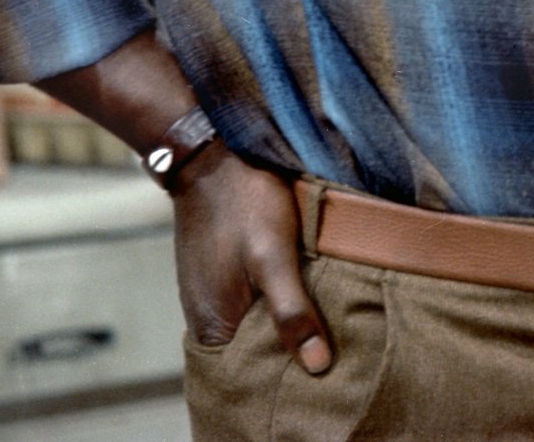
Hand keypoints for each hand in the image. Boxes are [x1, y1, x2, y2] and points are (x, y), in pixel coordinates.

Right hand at [172, 147, 331, 373]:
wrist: (213, 156)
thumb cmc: (245, 204)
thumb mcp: (274, 257)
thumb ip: (292, 312)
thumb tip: (317, 366)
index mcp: (213, 328)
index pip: (249, 376)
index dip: (284, 376)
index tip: (320, 369)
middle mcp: (204, 321)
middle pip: (252, 354)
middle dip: (286, 352)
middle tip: (329, 345)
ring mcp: (209, 298)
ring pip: (252, 328)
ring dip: (281, 326)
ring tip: (320, 322)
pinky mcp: (218, 277)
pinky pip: (247, 306)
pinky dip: (271, 305)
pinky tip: (298, 293)